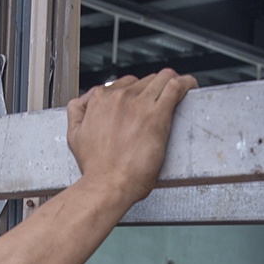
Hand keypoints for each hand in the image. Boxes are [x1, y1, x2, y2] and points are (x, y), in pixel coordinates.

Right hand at [65, 70, 195, 204]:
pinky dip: (186, 84)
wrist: (107, 185)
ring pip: (162, 77)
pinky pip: (175, 87)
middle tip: (161, 102)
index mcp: (99, 100)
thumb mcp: (74, 137)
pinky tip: (190, 87)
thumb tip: (80, 103)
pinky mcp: (156, 115)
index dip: (136, 92)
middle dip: (154, 89)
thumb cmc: (96, 168)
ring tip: (180, 90)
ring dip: (172, 82)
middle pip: (144, 80)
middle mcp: (118, 97)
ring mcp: (138, 104)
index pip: (124, 83)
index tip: (143, 100)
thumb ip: (76, 114)